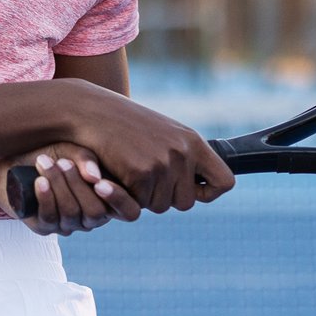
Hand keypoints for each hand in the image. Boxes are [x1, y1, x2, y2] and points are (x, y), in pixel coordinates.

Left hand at [0, 143, 138, 235]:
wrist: (18, 161)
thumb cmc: (53, 153)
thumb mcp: (72, 149)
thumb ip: (86, 158)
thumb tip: (94, 176)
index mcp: (107, 198)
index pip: (129, 212)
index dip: (119, 200)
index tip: (100, 182)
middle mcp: (91, 217)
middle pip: (95, 212)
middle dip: (77, 185)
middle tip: (63, 162)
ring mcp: (69, 224)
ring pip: (71, 213)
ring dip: (58, 185)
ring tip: (44, 163)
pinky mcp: (46, 227)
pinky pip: (50, 218)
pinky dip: (45, 197)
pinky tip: (39, 181)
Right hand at [57, 81, 235, 213]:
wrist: (90, 110)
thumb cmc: (124, 124)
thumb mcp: (163, 133)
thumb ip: (183, 156)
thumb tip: (201, 189)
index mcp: (193, 142)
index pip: (224, 182)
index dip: (209, 193)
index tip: (192, 190)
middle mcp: (183, 153)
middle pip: (185, 202)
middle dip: (164, 197)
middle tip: (144, 175)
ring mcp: (162, 164)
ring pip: (160, 206)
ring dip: (143, 196)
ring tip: (129, 168)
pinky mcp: (140, 173)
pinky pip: (139, 204)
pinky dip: (126, 195)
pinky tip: (117, 171)